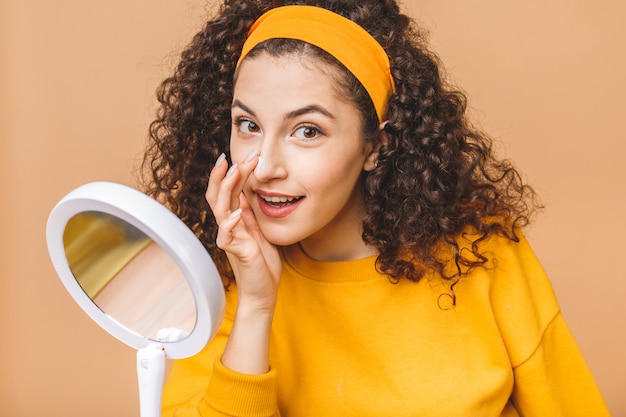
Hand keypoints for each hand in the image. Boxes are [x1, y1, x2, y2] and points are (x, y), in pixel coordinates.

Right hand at [206, 151, 281, 310]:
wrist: (263, 292)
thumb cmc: (262, 263)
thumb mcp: (259, 231)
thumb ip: (250, 214)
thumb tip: (247, 192)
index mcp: (235, 219)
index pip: (229, 190)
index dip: (234, 171)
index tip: (245, 154)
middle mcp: (228, 226)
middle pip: (219, 193)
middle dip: (227, 173)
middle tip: (239, 155)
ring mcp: (230, 238)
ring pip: (219, 208)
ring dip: (226, 188)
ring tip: (235, 171)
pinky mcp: (235, 252)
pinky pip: (226, 235)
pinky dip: (230, 222)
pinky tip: (237, 212)